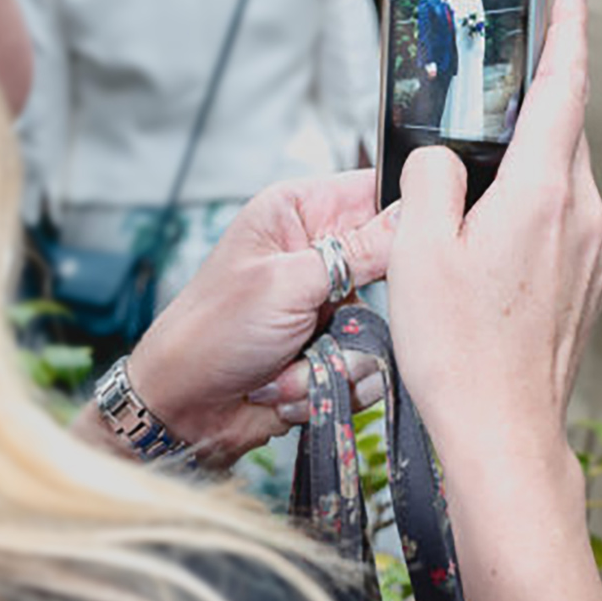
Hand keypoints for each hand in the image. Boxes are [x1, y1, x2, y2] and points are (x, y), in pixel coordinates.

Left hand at [129, 170, 396, 464]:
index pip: (376, 192)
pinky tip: (289, 383)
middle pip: (393, 267)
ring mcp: (327, 303)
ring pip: (385, 326)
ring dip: (339, 356)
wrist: (183, 408)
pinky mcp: (333, 348)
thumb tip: (413, 216)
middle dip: (361, 309)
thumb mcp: (285, 283)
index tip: (418, 249)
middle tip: (327, 321)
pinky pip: (369, 366)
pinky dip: (332, 382)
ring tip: (292, 360)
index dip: (406, 217)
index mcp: (299, 212)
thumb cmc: (210, 332)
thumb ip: (355, 252)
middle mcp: (318, 253)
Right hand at [388, 0, 601, 476]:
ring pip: (559, 181)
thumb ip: (429, 177)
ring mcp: (589, 252)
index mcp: (539, 193)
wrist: (502, 429)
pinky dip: (532, 212)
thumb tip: (441, 159)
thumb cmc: (459, 348)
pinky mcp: (586, 283)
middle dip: (534, 106)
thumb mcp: (418, 246)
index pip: (563, 89)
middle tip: (497, 96)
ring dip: (525, 168)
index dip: (566, 32)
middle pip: (559, 134)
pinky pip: (561, 222)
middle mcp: (579, 215)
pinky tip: (491, 244)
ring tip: (476, 193)